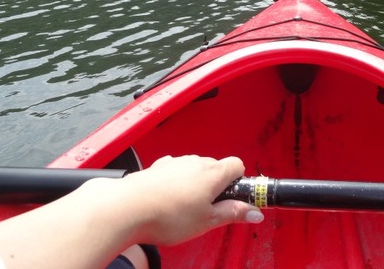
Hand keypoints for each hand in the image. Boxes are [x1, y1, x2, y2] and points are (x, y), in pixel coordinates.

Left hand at [101, 155, 263, 245]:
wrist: (128, 208)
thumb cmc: (168, 216)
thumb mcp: (207, 221)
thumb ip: (233, 213)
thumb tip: (255, 212)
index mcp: (213, 173)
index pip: (236, 165)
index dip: (238, 181)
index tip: (235, 198)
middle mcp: (196, 162)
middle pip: (215, 167)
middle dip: (216, 185)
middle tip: (208, 210)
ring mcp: (175, 162)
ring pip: (194, 168)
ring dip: (195, 184)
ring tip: (184, 208)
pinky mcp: (157, 167)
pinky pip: (175, 170)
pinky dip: (176, 182)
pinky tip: (167, 199)